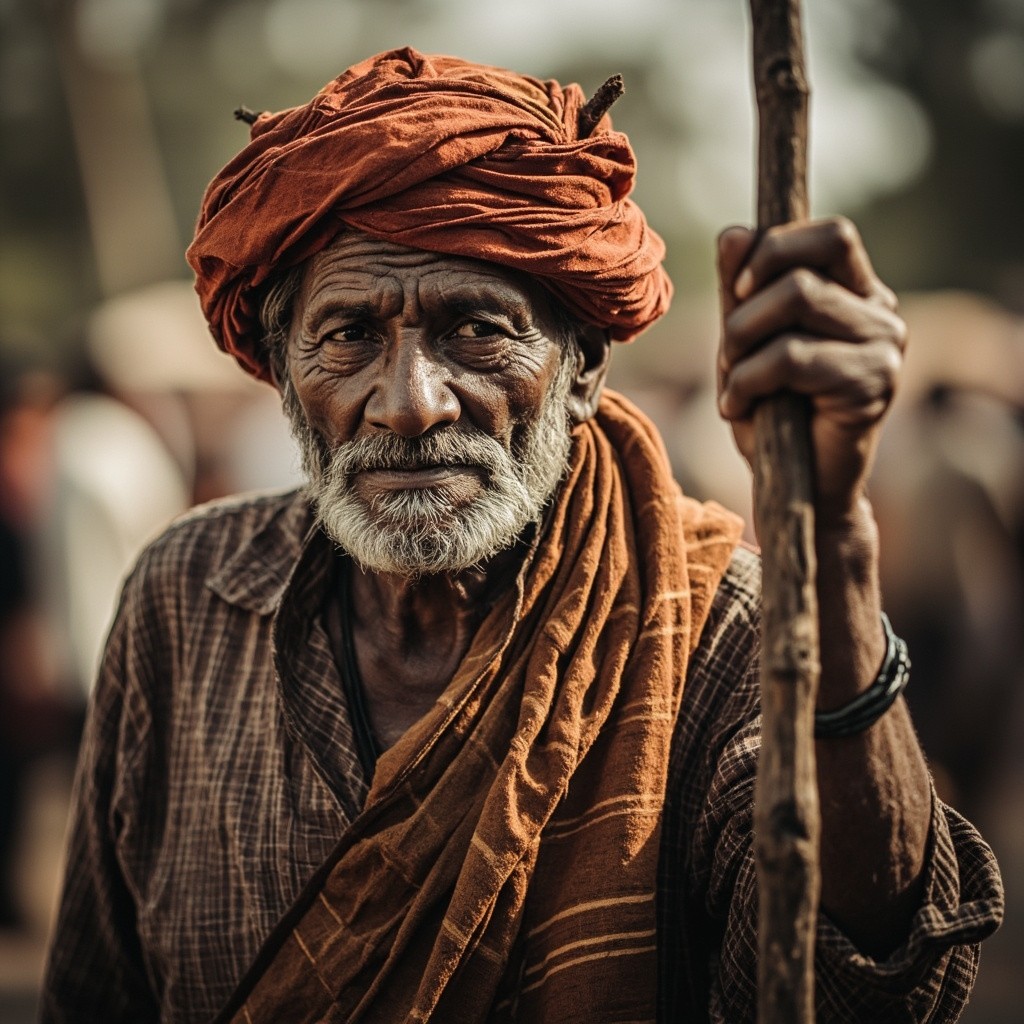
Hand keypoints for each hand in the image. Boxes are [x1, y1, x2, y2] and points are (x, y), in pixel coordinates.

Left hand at [716, 217, 906, 523]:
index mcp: (855, 294)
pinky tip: (736, 408)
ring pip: (798, 296)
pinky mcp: (874, 382)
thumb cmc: (771, 415)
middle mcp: (880, 312)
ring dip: (741, 340)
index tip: (737, 289)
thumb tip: (735, 232)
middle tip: (728, 350)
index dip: (776, 247)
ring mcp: (885, 345)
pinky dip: (746, 381)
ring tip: (732, 382)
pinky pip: (792, 355)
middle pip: (809, 261)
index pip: (832, 235)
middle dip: (747, 301)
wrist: (795, 490)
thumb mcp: (745, 345)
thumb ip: (742, 289)